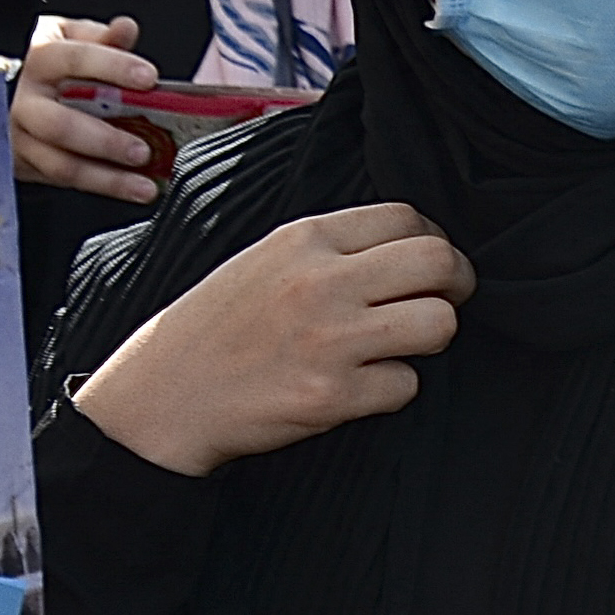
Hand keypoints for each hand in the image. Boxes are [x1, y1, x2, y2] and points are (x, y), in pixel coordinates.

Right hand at [12, 16, 163, 202]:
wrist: (6, 87)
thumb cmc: (49, 62)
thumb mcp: (71, 39)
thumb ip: (102, 38)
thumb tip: (125, 28)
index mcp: (40, 60)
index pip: (75, 59)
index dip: (112, 67)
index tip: (149, 78)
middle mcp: (24, 100)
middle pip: (60, 125)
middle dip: (104, 141)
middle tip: (142, 150)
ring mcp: (20, 136)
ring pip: (60, 164)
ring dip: (106, 178)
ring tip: (143, 185)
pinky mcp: (24, 164)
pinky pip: (62, 180)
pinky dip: (100, 186)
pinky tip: (129, 188)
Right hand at [72, 201, 472, 472]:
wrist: (159, 398)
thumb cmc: (216, 328)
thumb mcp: (264, 259)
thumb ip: (332, 247)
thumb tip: (412, 243)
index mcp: (304, 239)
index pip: (409, 217)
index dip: (432, 241)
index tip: (428, 266)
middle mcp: (320, 282)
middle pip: (439, 262)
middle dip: (455, 283)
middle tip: (441, 300)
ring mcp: (329, 339)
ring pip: (440, 323)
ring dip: (430, 338)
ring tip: (397, 345)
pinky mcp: (331, 395)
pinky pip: (408, 385)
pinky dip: (392, 390)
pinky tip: (356, 386)